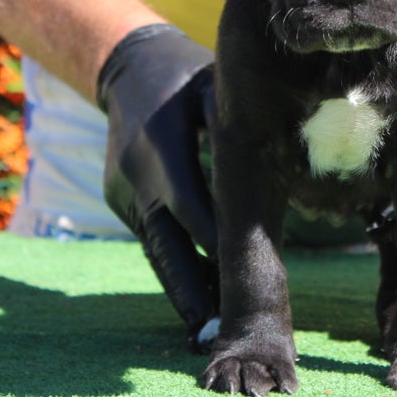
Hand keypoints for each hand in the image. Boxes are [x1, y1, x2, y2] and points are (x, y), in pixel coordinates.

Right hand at [98, 23, 218, 346]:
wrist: (127, 68)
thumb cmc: (188, 74)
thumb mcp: (214, 86)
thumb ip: (236, 123)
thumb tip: (275, 160)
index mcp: (161, 145)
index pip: (191, 205)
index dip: (215, 242)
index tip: (241, 276)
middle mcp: (137, 176)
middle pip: (165, 244)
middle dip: (191, 289)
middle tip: (216, 329)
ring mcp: (123, 192)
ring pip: (156, 251)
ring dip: (182, 288)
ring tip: (209, 328)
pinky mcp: (120, 201)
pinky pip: (152, 240)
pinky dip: (175, 266)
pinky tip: (201, 296)